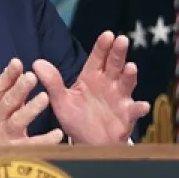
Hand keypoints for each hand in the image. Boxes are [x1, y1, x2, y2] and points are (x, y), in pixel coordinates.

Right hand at [0, 59, 64, 144]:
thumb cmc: (0, 129)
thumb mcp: (1, 108)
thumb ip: (9, 89)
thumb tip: (16, 64)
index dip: (7, 76)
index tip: (17, 63)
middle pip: (8, 103)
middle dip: (19, 89)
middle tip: (32, 77)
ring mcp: (6, 137)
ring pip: (17, 122)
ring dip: (30, 109)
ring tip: (44, 97)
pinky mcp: (17, 152)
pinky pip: (32, 145)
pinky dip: (45, 140)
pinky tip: (58, 133)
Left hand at [32, 32, 148, 144]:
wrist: (88, 142)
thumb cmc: (77, 118)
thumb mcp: (62, 101)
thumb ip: (52, 83)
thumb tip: (37, 63)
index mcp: (92, 77)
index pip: (98, 58)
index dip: (102, 46)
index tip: (107, 34)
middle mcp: (108, 84)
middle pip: (115, 64)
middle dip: (118, 52)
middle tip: (122, 40)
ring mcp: (120, 98)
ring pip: (126, 83)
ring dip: (129, 75)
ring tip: (130, 67)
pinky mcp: (126, 116)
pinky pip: (133, 111)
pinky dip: (138, 108)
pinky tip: (142, 106)